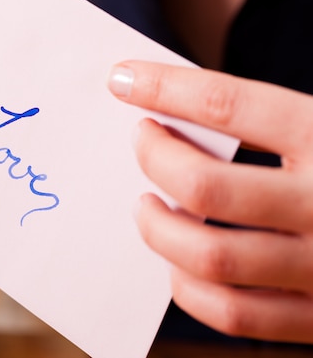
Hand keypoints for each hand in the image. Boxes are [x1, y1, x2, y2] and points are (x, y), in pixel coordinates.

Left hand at [108, 60, 312, 343]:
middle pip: (205, 186)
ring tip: (147, 206)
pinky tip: (178, 262)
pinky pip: (232, 312)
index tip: (123, 79)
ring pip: (208, 256)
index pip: (229, 105)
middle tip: (141, 142)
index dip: (164, 88)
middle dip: (153, 159)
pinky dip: (187, 286)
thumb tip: (170, 108)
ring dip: (158, 228)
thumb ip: (269, 121)